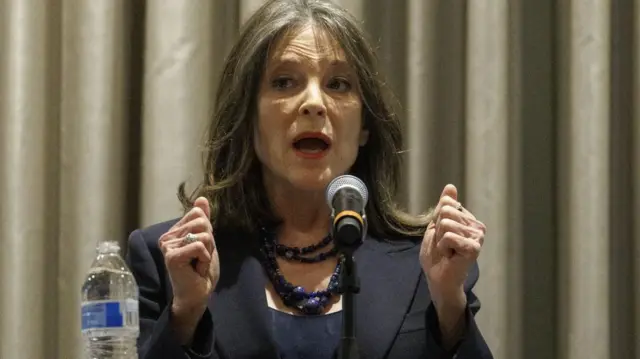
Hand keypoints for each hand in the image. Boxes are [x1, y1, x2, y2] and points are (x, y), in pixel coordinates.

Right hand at [158, 197, 218, 342]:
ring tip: (198, 264)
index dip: (208, 231)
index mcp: (174, 231)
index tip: (201, 249)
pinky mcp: (172, 256)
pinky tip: (196, 270)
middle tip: (200, 259)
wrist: (198, 294)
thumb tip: (201, 198)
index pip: (198, 214)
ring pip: (203, 235)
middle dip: (209, 243)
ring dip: (208, 252)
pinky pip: (200, 246)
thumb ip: (203, 220)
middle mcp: (167, 237)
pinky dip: (205, 259)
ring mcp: (167, 246)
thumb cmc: (200, 270)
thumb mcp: (206, 241)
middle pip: (202, 223)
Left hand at [420, 184, 485, 305]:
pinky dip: (443, 247)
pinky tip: (450, 256)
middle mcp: (476, 225)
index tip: (442, 236)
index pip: (446, 204)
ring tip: (448, 251)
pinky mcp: (474, 247)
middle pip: (445, 212)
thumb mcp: (435, 226)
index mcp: (468, 218)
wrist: (437, 278)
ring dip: (440, 239)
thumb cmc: (437, 255)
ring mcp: (477, 236)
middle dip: (438, 229)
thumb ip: (443, 207)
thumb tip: (450, 187)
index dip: (436, 221)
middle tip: (444, 245)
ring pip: (446, 224)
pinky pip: (449, 236)